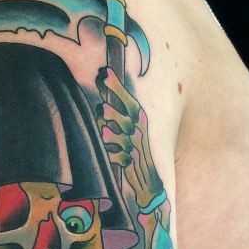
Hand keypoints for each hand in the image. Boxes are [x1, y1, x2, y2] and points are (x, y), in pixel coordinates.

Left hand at [96, 67, 164, 208]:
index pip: (128, 99)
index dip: (116, 87)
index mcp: (139, 117)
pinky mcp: (128, 161)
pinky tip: (110, 154)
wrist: (147, 175)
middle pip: (124, 116)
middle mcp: (137, 130)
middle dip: (113, 111)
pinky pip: (117, 157)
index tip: (104, 73)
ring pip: (119, 136)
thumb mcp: (131, 125)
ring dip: (110, 133)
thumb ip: (117, 108)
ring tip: (105, 131)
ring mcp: (133, 146)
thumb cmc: (135, 146)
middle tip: (102, 109)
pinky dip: (112, 155)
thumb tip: (101, 85)